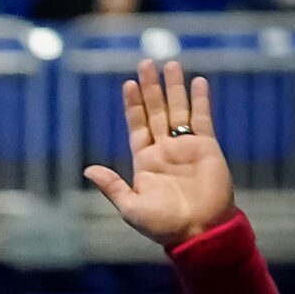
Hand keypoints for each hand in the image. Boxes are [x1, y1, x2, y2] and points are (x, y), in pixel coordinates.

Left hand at [84, 58, 235, 248]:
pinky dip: (200, 100)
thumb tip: (88, 169)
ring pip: (178, 110)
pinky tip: (197, 82)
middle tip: (146, 63)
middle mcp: (164, 150)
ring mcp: (186, 147)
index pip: (137, 126)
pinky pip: (202, 118)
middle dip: (151, 88)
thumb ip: (112, 186)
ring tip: (170, 64)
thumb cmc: (163, 225)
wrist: (198, 231)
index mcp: (145, 162)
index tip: (128, 84)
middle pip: (156, 112)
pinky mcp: (206, 147)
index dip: (133, 106)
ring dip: (174, 88)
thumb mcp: (130, 207)